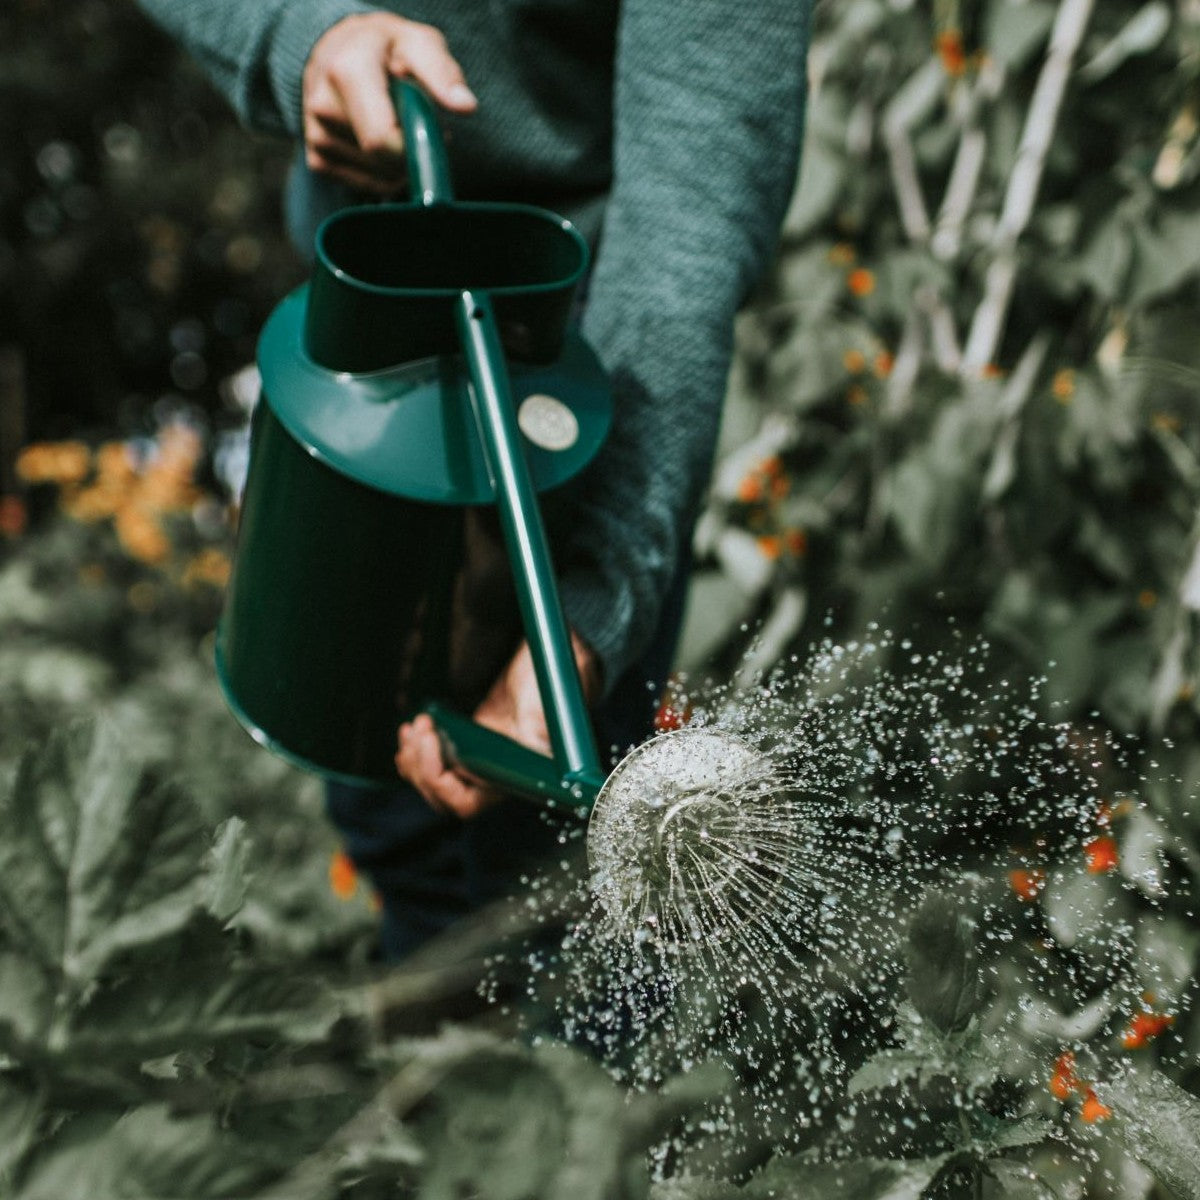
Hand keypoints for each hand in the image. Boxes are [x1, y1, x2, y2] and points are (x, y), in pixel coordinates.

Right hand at [302, 12, 476, 193]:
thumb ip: (442, 73)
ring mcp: (317, 137)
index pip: (382, 139)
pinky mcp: (317, 160)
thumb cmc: (386, 49)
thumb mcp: (417, 43)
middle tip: (418, 122)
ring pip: (380, 177)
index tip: (435, 136)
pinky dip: (385, 172)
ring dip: (401, 163)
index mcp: (347, 71)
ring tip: (396, 126)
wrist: (337, 52)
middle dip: (413, 152)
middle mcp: (324, 106)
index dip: (416, 150)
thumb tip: (465, 106)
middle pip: (385, 162)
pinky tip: (381, 142)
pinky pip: (367, 186)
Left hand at [396, 634, 600, 817]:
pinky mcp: (470, 740)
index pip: (465, 803)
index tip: (431, 744)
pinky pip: (435, 759)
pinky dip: (417, 749)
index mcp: (513, 775)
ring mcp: (480, 757)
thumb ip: (539, 731)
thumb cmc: (554, 680)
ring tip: (413, 728)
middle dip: (421, 767)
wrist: (551, 655)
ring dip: (414, 759)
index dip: (440, 783)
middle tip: (419, 730)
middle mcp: (495, 773)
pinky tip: (414, 729)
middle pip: (442, 795)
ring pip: (433, 779)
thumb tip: (535, 752)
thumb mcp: (546, 705)